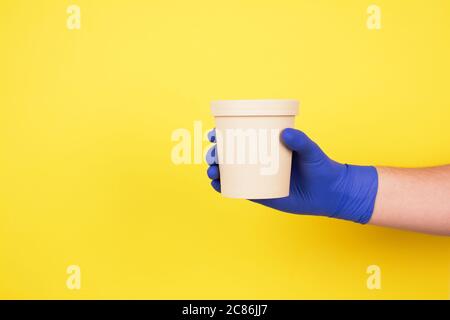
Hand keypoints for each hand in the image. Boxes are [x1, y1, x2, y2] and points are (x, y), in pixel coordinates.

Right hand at [206, 128, 378, 223]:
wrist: (330, 193)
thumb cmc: (321, 168)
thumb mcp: (312, 151)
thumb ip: (301, 141)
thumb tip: (285, 133)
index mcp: (267, 145)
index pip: (241, 136)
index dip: (223, 134)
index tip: (214, 134)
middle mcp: (259, 160)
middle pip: (230, 155)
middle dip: (215, 154)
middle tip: (214, 156)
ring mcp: (258, 177)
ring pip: (230, 173)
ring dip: (215, 170)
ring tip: (213, 171)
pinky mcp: (261, 194)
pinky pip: (239, 190)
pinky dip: (225, 188)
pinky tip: (217, 185)